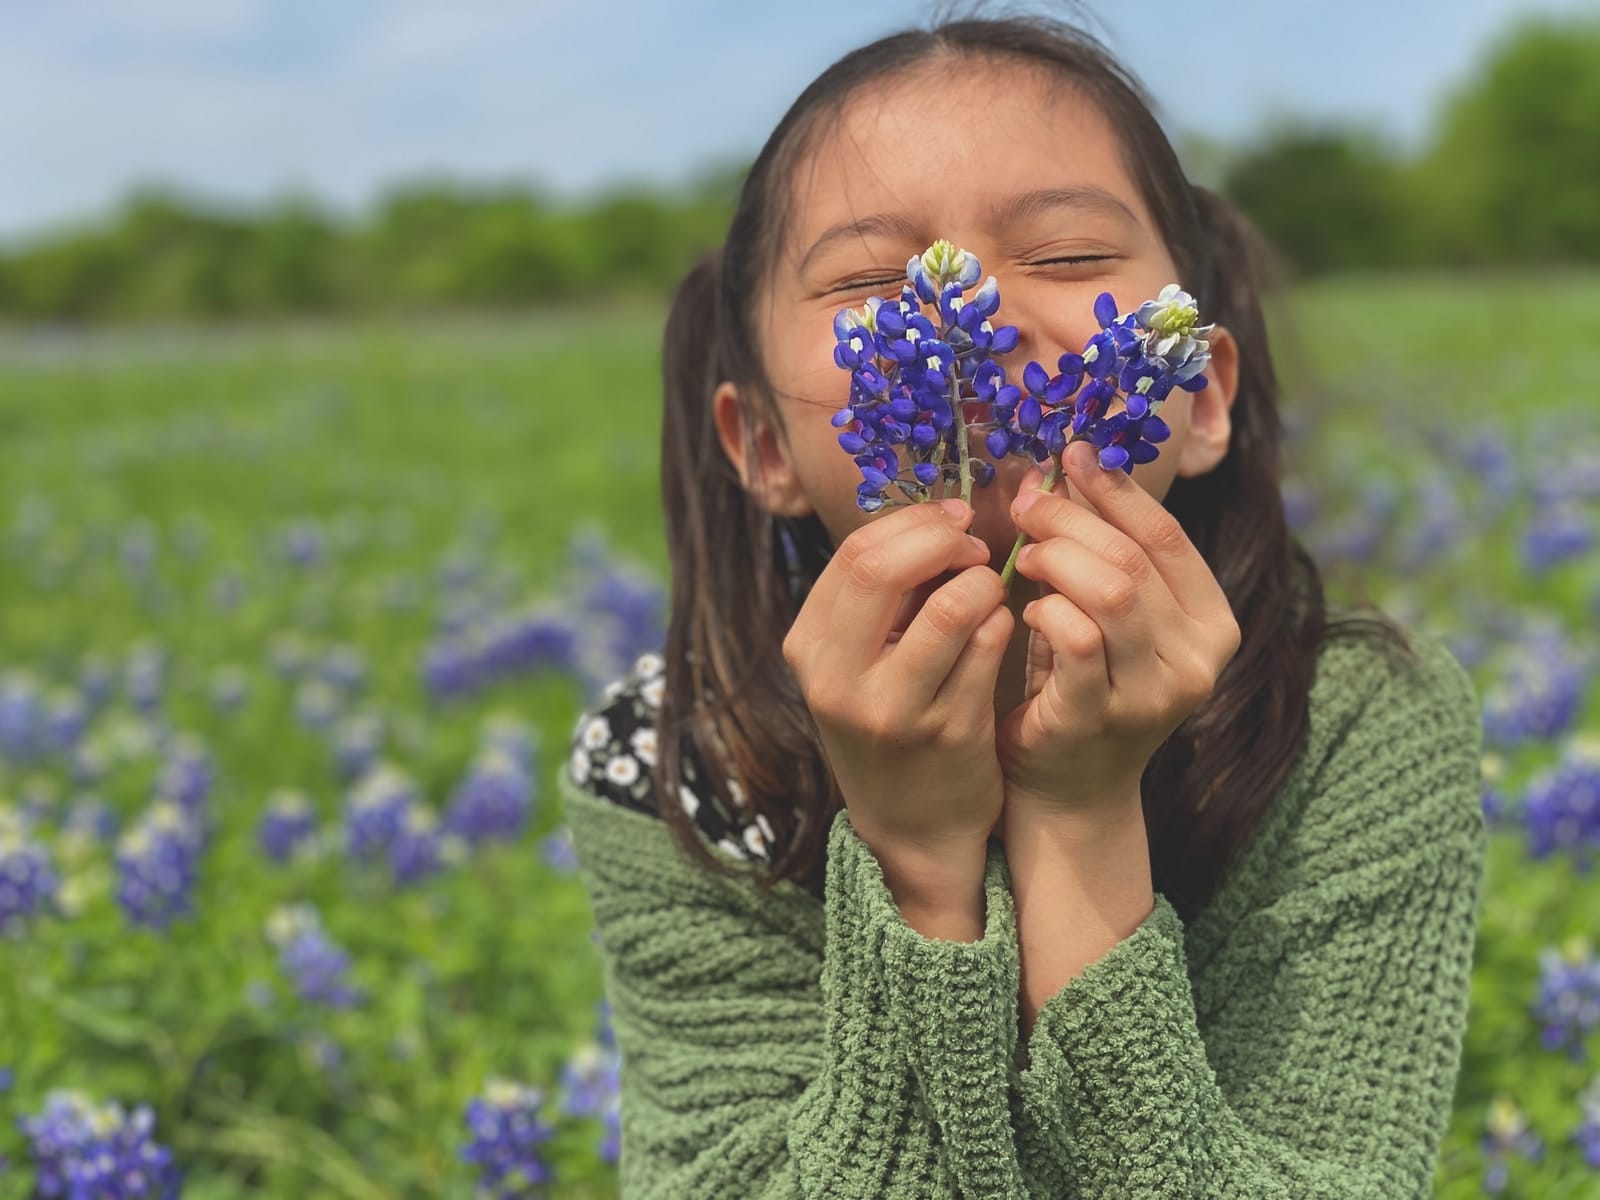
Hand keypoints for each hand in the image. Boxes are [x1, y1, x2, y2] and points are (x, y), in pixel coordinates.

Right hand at [782, 498, 1013, 881]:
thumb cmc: (891, 719)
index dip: (913, 524)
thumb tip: (939, 517)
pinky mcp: (950, 733)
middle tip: (974, 545)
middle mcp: (838, 680)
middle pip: (881, 567)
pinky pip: (990, 645)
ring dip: (984, 582)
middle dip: (942, 540)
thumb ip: (884, 594)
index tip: (951, 521)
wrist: (913, 826)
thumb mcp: (858, 661)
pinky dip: (1003, 622)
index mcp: (809, 648)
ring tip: (989, 592)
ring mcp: (893, 711)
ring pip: (953, 604)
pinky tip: (1000, 631)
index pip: (855, 553)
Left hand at [997, 439, 1240, 819]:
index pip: (1167, 536)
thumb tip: (1064, 467)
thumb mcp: (1109, 616)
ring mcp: (1154, 693)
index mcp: (1212, 624)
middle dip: (1072, 519)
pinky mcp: (1102, 717)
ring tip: (1026, 557)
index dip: (1116, 489)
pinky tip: (1027, 609)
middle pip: (1134, 558)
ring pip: (1112, 592)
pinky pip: (1076, 639)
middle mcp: (1198, 660)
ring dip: (1057, 559)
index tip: (1072, 455)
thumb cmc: (1083, 684)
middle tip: (1028, 504)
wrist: (1070, 786)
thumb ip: (1103, 553)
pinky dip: (1046, 609)